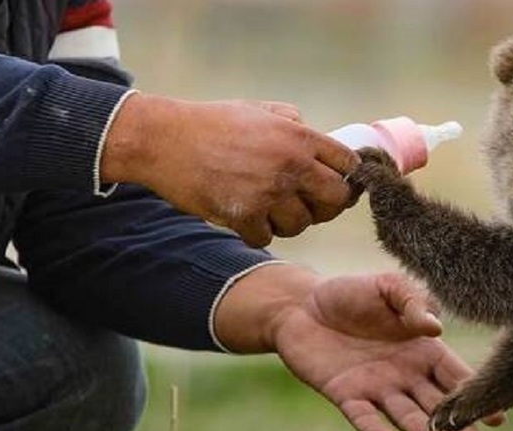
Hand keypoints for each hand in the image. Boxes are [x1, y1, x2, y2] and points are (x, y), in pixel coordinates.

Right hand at [100, 94, 358, 246]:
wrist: (164, 140)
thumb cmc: (211, 123)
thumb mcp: (259, 109)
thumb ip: (292, 122)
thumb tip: (317, 136)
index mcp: (299, 137)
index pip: (348, 164)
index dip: (346, 177)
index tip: (337, 185)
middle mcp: (291, 164)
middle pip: (336, 200)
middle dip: (325, 206)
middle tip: (308, 205)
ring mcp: (268, 192)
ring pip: (302, 224)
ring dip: (288, 221)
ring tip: (269, 209)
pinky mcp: (244, 215)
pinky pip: (267, 238)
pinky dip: (258, 232)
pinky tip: (246, 218)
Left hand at [212, 264, 497, 430]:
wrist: (301, 304)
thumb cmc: (351, 293)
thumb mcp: (388, 288)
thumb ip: (413, 303)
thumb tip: (435, 328)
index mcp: (423, 349)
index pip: (456, 376)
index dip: (475, 393)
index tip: (498, 415)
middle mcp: (405, 375)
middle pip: (438, 404)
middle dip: (458, 424)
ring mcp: (377, 388)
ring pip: (406, 415)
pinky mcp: (346, 395)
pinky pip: (363, 417)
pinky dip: (375, 430)